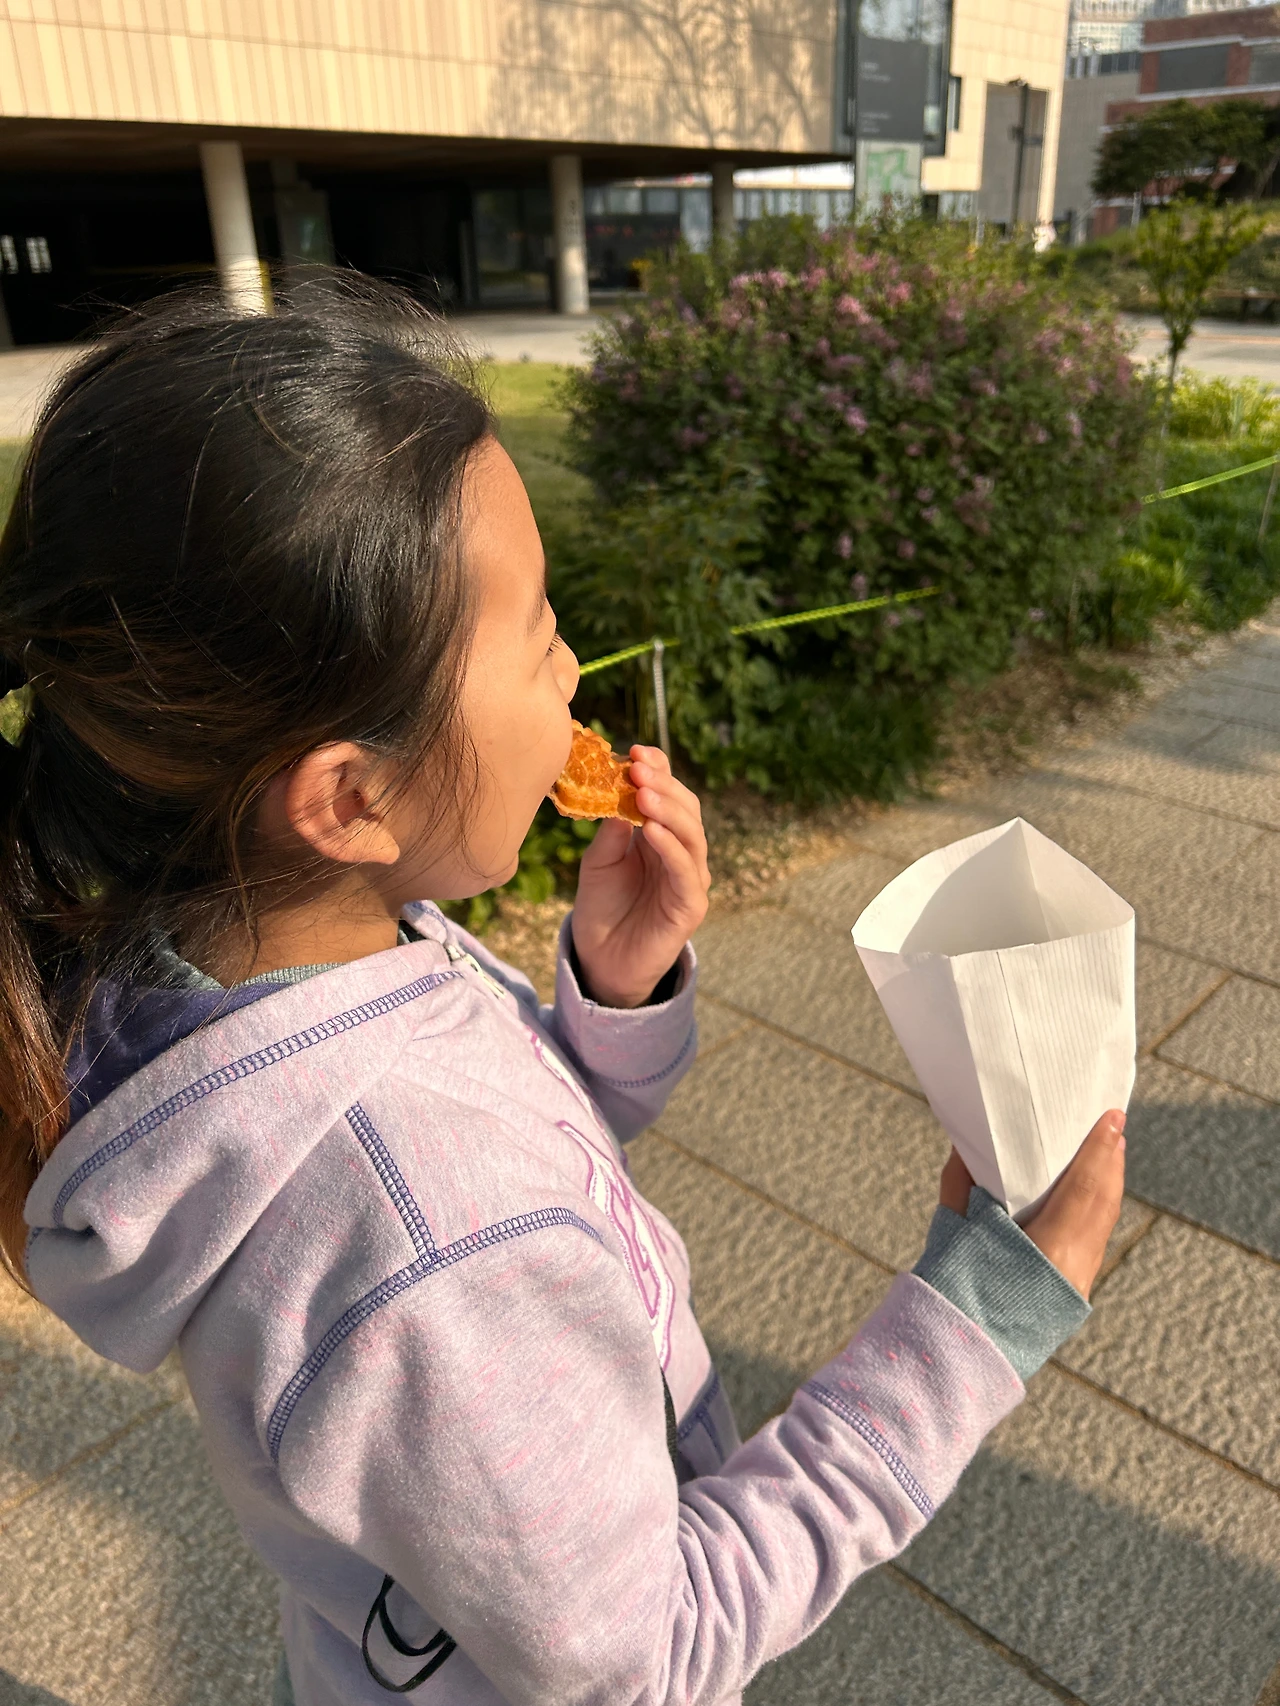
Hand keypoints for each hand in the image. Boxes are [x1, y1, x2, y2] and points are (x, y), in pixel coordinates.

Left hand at [570, 746, 710, 1007]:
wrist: (601, 961)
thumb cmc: (601, 908)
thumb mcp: (597, 862)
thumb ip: (610, 832)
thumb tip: (617, 793)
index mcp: (660, 836)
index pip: (668, 794)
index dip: (658, 770)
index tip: (634, 751)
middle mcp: (681, 853)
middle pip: (685, 809)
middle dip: (663, 785)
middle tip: (637, 767)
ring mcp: (689, 878)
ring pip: (692, 836)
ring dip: (669, 811)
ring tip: (644, 794)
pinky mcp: (690, 906)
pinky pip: (686, 872)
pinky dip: (671, 848)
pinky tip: (651, 831)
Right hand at [936, 1109, 1125, 1300]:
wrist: (960, 1353)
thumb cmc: (953, 1292)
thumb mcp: (951, 1232)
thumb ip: (960, 1185)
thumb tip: (966, 1145)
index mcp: (1050, 1247)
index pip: (1085, 1187)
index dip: (1100, 1149)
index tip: (1112, 1117)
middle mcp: (1075, 1265)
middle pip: (1104, 1202)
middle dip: (1111, 1161)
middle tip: (1113, 1126)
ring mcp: (1079, 1282)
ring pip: (1104, 1222)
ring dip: (1108, 1184)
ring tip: (1108, 1152)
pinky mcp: (1075, 1293)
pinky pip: (1096, 1239)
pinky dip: (1098, 1209)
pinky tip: (1092, 1194)